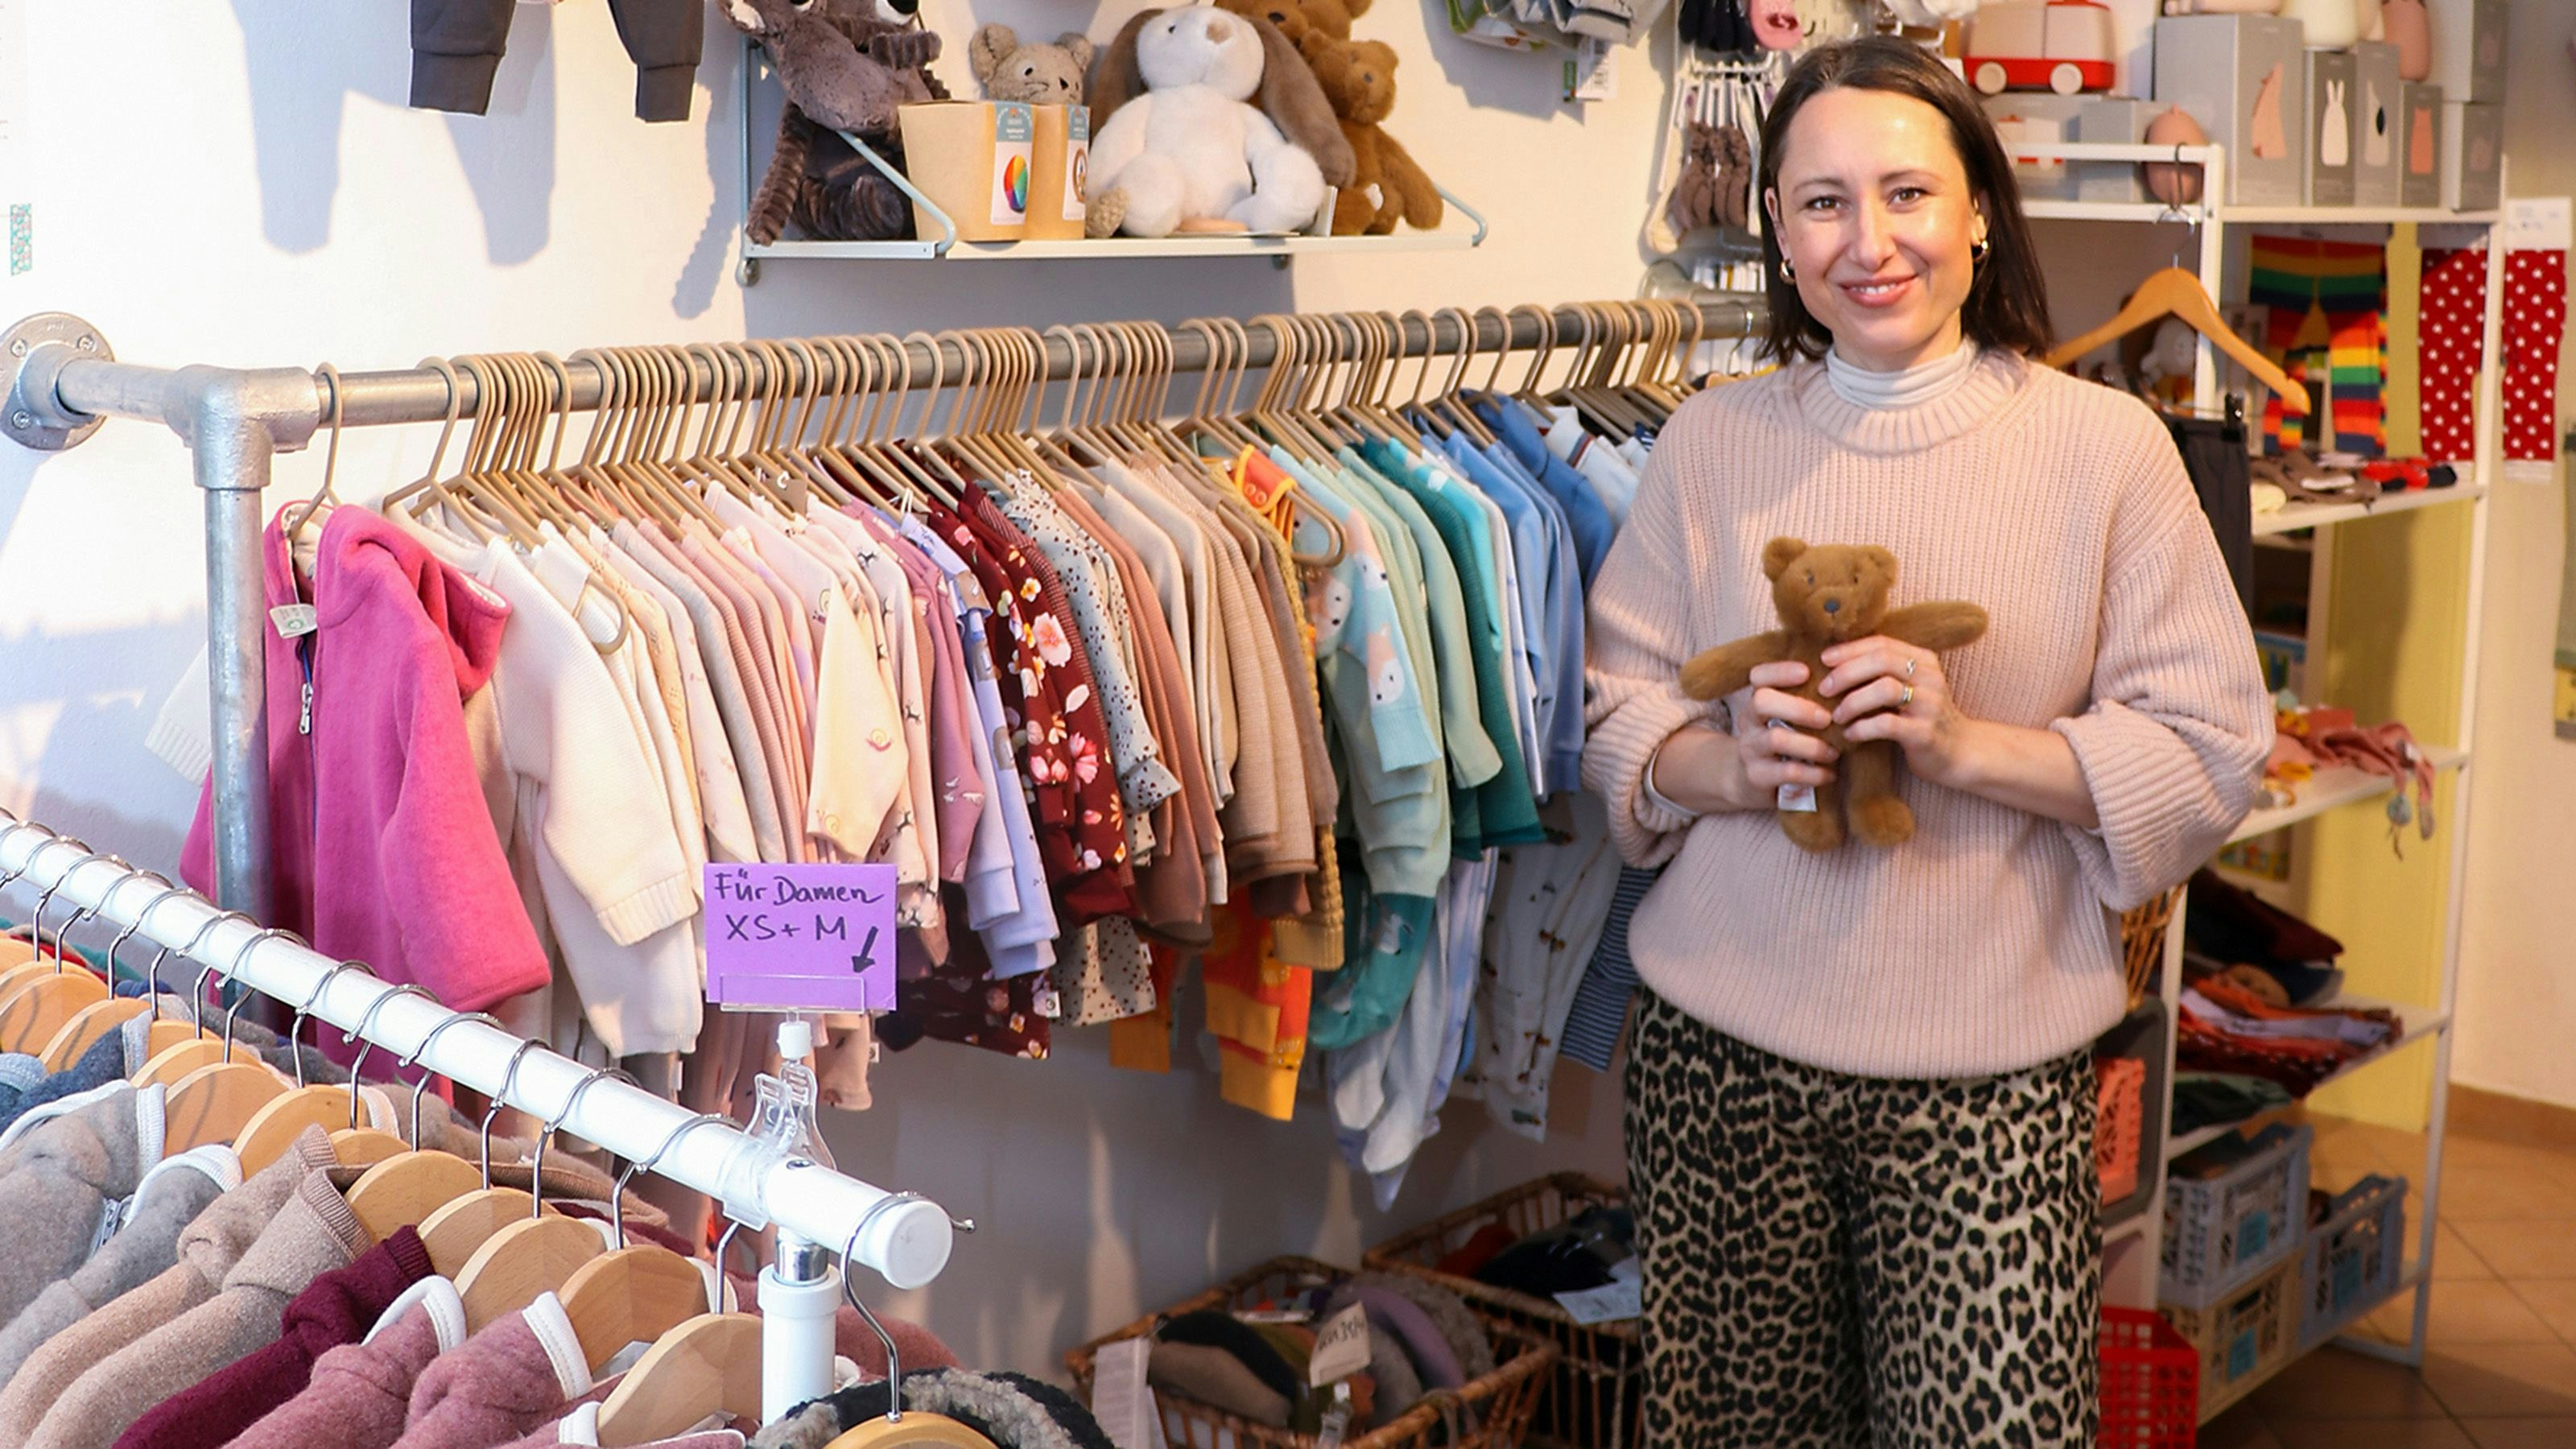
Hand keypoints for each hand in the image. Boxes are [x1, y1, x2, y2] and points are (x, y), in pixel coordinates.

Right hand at [1736, 660, 1837, 804]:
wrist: (1751, 781)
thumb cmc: (1784, 742)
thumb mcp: (1788, 718)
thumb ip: (1808, 701)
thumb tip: (1848, 681)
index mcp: (1758, 700)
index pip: (1759, 676)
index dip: (1780, 671)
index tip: (1806, 672)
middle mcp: (1749, 721)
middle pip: (1762, 702)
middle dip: (1798, 708)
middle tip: (1827, 719)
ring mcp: (1749, 749)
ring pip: (1776, 739)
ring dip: (1812, 745)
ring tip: (1835, 752)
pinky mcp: (1756, 776)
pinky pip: (1787, 771)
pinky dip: (1813, 773)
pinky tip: (1830, 774)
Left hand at [1817, 636, 1972, 786]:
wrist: (1959, 753)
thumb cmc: (1922, 718)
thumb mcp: (1908, 688)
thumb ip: (1882, 673)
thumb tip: (1834, 663)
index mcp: (1924, 660)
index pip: (1882, 643)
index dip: (1849, 649)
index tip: (1823, 660)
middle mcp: (1930, 677)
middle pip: (1881, 660)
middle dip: (1846, 673)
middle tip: (1824, 689)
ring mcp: (1930, 704)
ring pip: (1884, 689)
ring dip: (1852, 701)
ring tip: (1836, 715)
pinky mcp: (1925, 733)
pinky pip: (1886, 724)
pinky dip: (1862, 727)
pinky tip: (1850, 734)